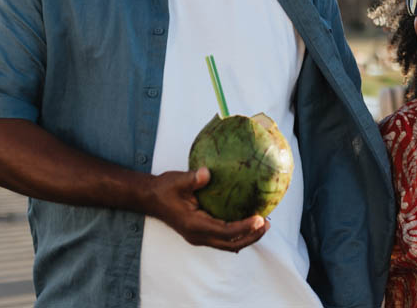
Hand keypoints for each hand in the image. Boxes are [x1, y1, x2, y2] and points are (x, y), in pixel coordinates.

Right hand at [143, 167, 269, 252]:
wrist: (150, 198)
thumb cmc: (164, 189)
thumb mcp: (177, 180)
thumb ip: (193, 178)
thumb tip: (208, 172)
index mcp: (194, 225)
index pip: (225, 232)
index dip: (244, 227)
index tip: (260, 218)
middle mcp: (198, 235)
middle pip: (231, 244)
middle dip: (251, 237)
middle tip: (267, 224)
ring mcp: (199, 237)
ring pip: (228, 244)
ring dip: (246, 237)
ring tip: (262, 225)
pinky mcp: (200, 233)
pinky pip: (223, 238)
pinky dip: (237, 233)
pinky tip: (247, 220)